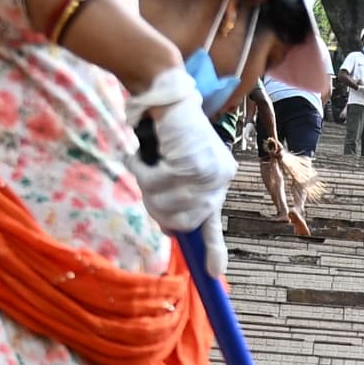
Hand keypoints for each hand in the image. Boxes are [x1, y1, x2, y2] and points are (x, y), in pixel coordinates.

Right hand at [134, 83, 232, 240]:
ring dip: (146, 187)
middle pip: (182, 220)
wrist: (162, 91)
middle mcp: (221, 177)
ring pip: (167, 206)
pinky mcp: (194, 164)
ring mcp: (210, 172)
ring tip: (144, 162)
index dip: (213, 249)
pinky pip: (157, 187)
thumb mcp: (171, 167)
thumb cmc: (161, 129)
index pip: (214, 222)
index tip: (214, 273)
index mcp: (219, 179)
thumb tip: (172, 231)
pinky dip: (142, 172)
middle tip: (146, 180)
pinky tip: (144, 155)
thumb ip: (174, 196)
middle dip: (156, 207)